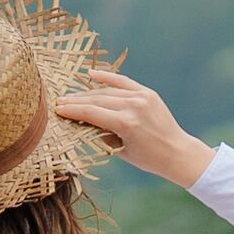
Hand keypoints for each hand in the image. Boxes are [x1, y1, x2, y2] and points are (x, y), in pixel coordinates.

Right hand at [54, 71, 210, 187]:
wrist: (177, 152)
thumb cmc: (147, 158)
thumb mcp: (120, 150)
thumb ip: (100, 134)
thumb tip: (80, 122)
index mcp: (126, 123)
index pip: (92, 113)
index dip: (72, 111)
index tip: (57, 110)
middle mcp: (134, 106)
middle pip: (97, 100)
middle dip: (76, 101)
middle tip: (58, 102)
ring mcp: (142, 97)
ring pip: (108, 91)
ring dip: (87, 92)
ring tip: (70, 96)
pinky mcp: (147, 92)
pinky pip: (123, 82)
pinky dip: (107, 77)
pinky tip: (91, 74)